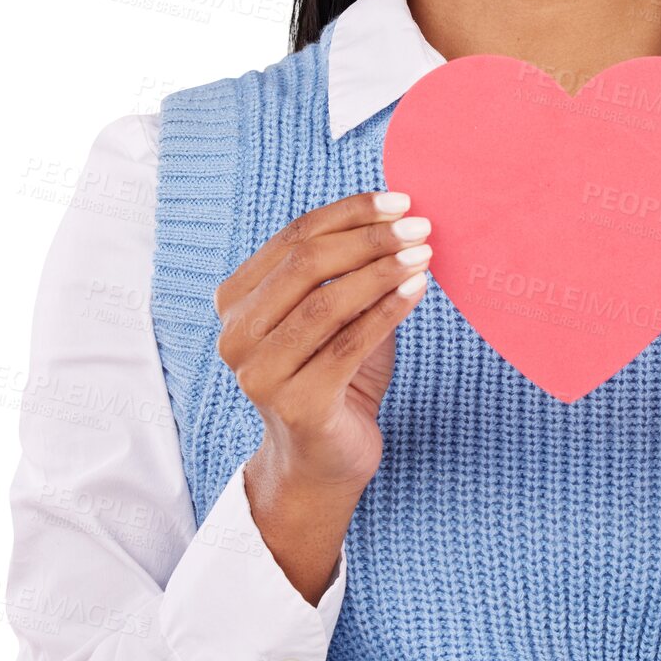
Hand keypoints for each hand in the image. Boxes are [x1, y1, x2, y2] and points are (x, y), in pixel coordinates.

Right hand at [214, 190, 432, 496]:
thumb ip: (351, 268)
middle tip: (419, 226)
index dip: (350, 213)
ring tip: (424, 255)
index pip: (293, 237)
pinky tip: (418, 290)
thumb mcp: (337, 312)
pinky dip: (388, 311)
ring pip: (326, 303)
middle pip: (305, 265)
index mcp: (236, 300)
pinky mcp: (295, 404)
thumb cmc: (334, 373)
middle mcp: (236, 335)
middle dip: (369, 239)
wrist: (323, 460)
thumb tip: (398, 216)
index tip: (401, 201)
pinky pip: (348, 344)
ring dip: (382, 272)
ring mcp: (260, 373)